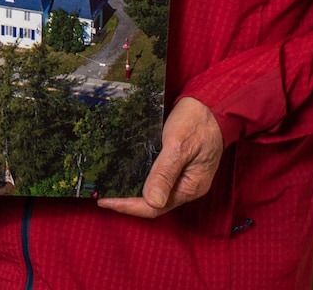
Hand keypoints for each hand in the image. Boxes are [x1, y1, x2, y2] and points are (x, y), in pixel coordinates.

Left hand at [97, 96, 222, 218]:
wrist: (210, 104)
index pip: (155, 207)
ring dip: (133, 191)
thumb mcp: (179, 145)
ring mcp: (182, 176)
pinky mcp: (177, 164)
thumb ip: (165, 173)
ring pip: (154, 191)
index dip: (129, 207)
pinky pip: (157, 177)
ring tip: (109, 186)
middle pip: (154, 203)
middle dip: (128, 202)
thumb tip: (152, 201)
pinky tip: (126, 171)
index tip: (105, 201)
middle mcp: (186, 186)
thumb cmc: (196, 123)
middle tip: (102, 195)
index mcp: (189, 187)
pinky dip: (141, 177)